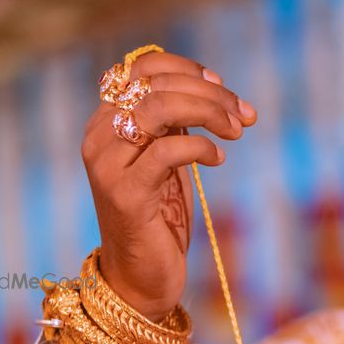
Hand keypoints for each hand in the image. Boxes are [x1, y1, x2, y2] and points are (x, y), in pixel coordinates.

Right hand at [81, 51, 255, 320]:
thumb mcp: (167, 159)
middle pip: (156, 85)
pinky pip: (167, 150)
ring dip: (208, 112)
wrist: (140, 277)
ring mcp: (107, 164)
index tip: (223, 87)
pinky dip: (201, 148)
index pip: (141, 66)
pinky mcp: (125, 193)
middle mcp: (98, 136)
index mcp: (105, 120)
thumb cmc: (158, 215)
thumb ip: (175, 122)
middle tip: (245, 114)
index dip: (187, 69)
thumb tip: (213, 86)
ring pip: (158, 108)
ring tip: (237, 131)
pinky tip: (219, 160)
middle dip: (211, 93)